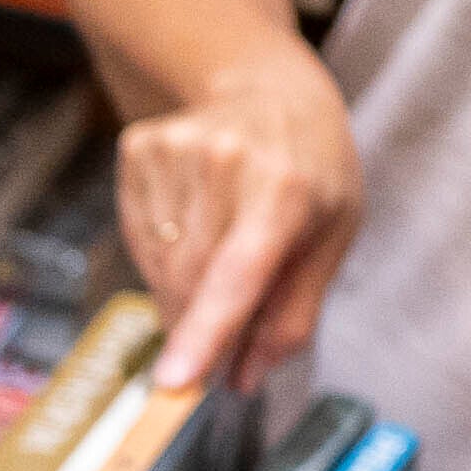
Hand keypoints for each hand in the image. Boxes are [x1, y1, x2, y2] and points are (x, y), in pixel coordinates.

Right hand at [118, 60, 360, 395]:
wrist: (270, 90)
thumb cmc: (312, 171)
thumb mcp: (332, 238)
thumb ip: (293, 314)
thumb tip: (244, 378)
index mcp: (287, 190)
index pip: (239, 274)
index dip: (207, 331)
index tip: (177, 381)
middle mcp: (226, 162)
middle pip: (190, 281)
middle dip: (198, 327)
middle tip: (216, 344)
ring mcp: (176, 151)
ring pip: (159, 264)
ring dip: (180, 291)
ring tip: (216, 262)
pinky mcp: (140, 148)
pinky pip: (138, 237)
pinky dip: (160, 256)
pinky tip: (192, 230)